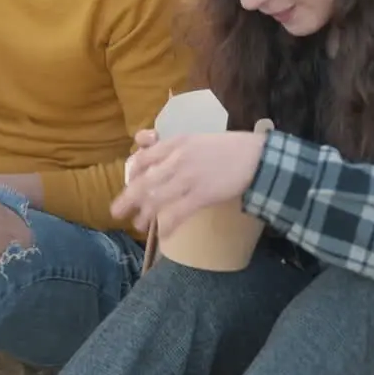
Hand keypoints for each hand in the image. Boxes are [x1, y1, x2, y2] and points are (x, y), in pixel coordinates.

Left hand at [113, 129, 267, 237]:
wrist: (258, 157)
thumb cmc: (230, 148)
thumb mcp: (198, 140)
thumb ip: (178, 149)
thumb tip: (161, 163)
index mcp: (177, 143)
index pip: (144, 157)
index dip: (132, 172)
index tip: (128, 182)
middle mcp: (178, 159)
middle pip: (145, 181)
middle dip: (128, 198)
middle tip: (116, 211)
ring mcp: (189, 177)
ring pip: (156, 198)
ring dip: (145, 215)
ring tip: (138, 225)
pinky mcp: (202, 194)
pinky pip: (177, 213)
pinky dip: (167, 225)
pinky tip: (163, 234)